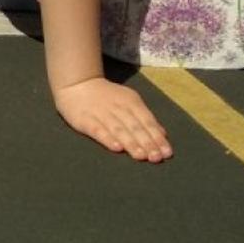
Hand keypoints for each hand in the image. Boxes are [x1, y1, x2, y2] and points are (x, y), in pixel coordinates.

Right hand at [54, 77, 172, 161]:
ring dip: (131, 143)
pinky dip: (108, 138)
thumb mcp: (129, 101)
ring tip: (141, 156)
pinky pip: (98, 130)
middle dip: (147, 142)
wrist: (77, 84)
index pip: (147, 121)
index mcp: (131, 102)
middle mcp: (118, 107)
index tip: (166, 152)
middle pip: (134, 126)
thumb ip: (145, 118)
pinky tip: (116, 148)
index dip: (156, 137)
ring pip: (118, 129)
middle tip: (156, 158)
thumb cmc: (107, 97)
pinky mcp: (85, 119)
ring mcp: (101, 113)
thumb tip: (162, 134)